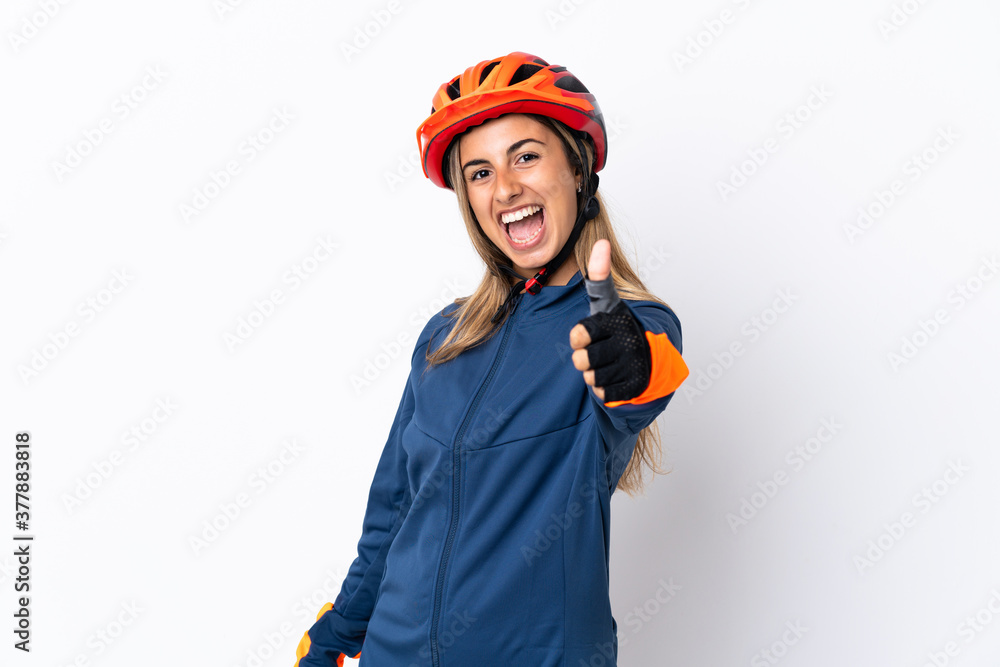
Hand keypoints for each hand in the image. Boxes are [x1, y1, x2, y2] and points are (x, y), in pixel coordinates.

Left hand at [569, 239, 651, 402]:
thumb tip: (601, 243)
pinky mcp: (636, 386)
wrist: (651, 357)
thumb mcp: (608, 301)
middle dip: (584, 357)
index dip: (579, 337)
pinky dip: (606, 388)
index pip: (580, 333)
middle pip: (581, 360)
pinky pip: (604, 393)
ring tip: (607, 363)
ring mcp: (633, 365)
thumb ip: (599, 276)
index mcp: (618, 320)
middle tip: (596, 351)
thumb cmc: (620, 327)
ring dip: (594, 373)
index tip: (584, 334)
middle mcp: (627, 342)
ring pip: (592, 378)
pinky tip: (615, 376)